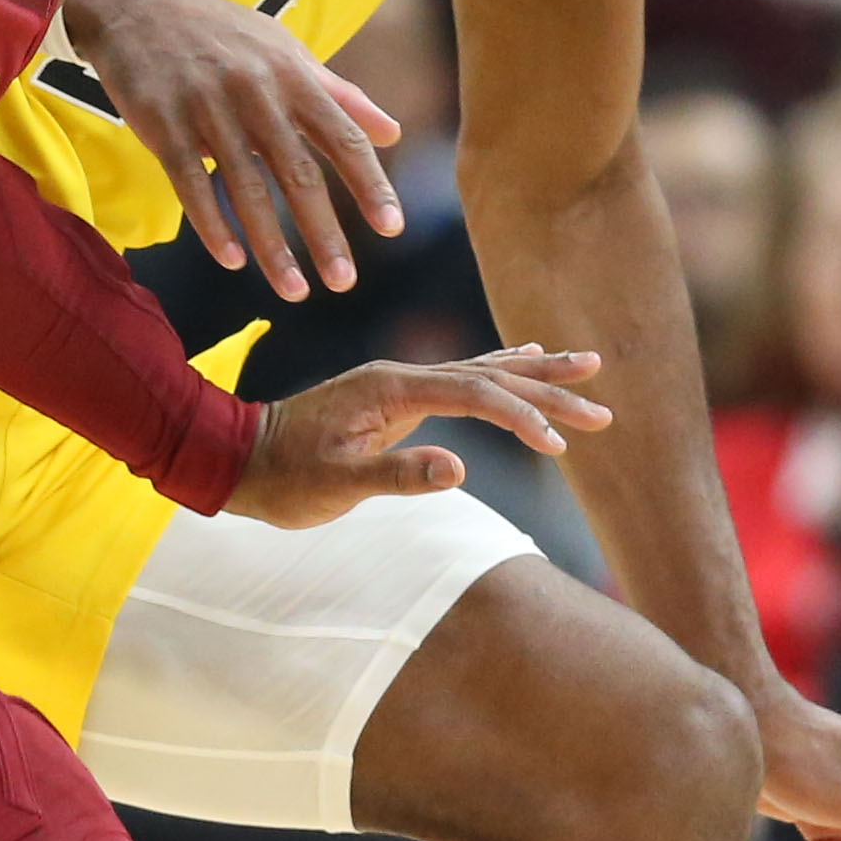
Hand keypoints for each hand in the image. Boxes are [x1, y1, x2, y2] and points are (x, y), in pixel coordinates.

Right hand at [64, 0, 402, 301]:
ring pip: (245, 188)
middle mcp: (255, 91)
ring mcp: (206, 108)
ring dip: (271, 246)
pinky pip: (191, 184)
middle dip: (323, 232)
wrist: (135, 2)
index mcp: (291, 74)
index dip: (369, 184)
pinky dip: (213, 225)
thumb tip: (395, 133)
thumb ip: (340, 93)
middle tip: (344, 282)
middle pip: (297, 173)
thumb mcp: (284, 49)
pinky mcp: (162, 123)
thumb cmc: (220, 30)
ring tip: (294, 290)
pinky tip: (232, 260)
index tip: (391, 229)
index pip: (342, 135)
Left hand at [224, 347, 610, 528]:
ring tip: (585, 366)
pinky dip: (501, 369)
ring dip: (534, 374)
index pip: (473, 394)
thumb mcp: (334, 485)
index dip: (519, 416)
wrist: (238, 458)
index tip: (558, 446)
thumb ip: (394, 475)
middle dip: (546, 387)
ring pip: (481, 369)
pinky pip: (463, 377)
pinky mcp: (398, 396)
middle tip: (602, 399)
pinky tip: (524, 355)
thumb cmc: (284, 479)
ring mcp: (399, 383)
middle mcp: (400, 376)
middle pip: (488, 372)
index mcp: (391, 389)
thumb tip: (459, 469)